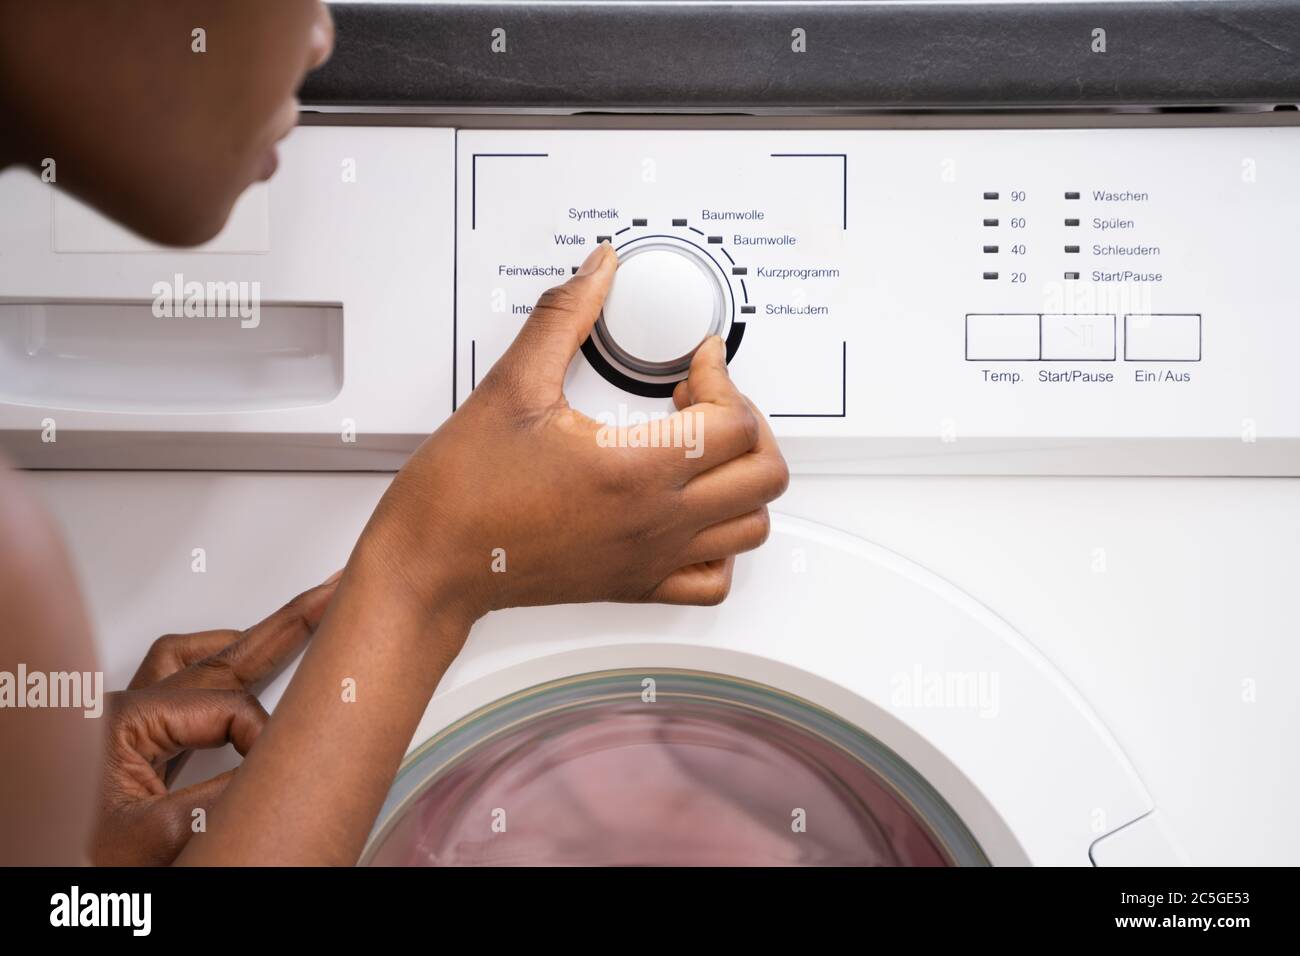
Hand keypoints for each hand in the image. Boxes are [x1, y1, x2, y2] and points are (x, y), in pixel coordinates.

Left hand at [91, 575, 337, 865]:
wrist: (32, 862)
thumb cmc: (71, 852)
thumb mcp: (152, 835)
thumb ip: (219, 800)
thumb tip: (275, 773)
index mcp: (126, 721)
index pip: (227, 707)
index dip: (262, 734)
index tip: (278, 771)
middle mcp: (124, 712)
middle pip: (221, 656)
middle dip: (284, 625)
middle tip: (330, 594)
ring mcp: (124, 724)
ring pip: (192, 660)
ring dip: (242, 642)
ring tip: (289, 624)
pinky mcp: (128, 745)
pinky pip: (175, 683)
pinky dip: (210, 667)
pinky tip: (232, 664)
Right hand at [359, 241, 788, 629]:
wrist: (432, 562)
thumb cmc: (463, 492)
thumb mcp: (513, 385)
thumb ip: (563, 317)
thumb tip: (597, 273)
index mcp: (633, 469)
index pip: (735, 422)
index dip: (723, 377)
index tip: (696, 361)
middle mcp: (654, 520)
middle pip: (763, 474)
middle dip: (749, 424)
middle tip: (708, 401)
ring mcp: (651, 559)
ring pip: (751, 527)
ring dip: (743, 480)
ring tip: (704, 451)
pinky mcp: (636, 585)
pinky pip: (714, 580)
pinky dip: (722, 543)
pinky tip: (692, 512)